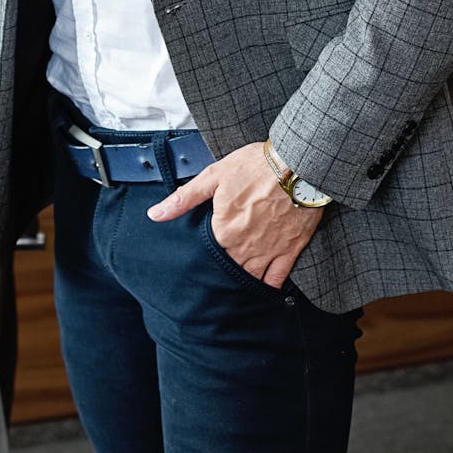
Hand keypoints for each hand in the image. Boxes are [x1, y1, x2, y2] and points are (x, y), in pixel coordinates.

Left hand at [147, 141, 322, 287]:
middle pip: (228, 267)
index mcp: (224, 230)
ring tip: (233, 281)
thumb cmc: (255, 166)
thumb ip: (183, 199)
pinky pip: (277, 278)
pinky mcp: (290, 250)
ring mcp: (268, 251)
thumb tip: (155, 214)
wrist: (297, 164)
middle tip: (216, 269)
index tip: (201, 252)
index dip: (204, 252)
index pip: (207, 253)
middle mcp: (244, 247)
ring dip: (241, 279)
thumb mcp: (213, 176)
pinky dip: (268, 286)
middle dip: (222, 267)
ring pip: (250, 277)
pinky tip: (262, 288)